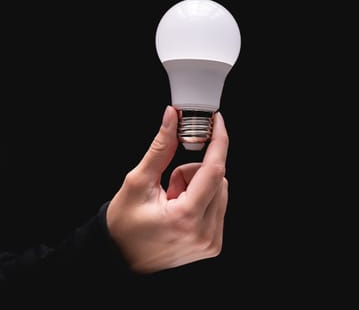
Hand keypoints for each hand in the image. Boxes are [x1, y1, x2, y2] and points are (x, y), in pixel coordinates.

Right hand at [106, 106, 228, 272]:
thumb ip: (160, 148)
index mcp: (186, 218)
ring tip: (173, 202)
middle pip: (218, 178)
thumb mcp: (137, 182)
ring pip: (221, 191)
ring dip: (199, 186)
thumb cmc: (123, 225)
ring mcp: (211, 242)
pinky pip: (218, 207)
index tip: (218, 122)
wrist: (120, 259)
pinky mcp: (213, 244)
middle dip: (194, 171)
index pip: (214, 170)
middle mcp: (205, 233)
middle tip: (170, 185)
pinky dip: (202, 200)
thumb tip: (171, 117)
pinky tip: (180, 211)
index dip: (218, 141)